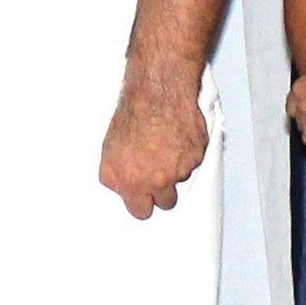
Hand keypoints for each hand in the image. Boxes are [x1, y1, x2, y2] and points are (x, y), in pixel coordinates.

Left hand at [97, 72, 208, 219]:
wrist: (157, 93)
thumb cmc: (133, 115)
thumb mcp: (109, 151)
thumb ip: (118, 176)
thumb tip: (122, 184)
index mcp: (131, 182)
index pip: (140, 211)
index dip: (142, 203)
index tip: (143, 199)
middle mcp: (156, 180)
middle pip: (165, 202)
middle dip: (162, 192)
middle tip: (158, 174)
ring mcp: (179, 170)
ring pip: (180, 179)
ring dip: (175, 168)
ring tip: (165, 144)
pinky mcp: (196, 157)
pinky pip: (193, 162)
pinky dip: (187, 151)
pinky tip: (176, 135)